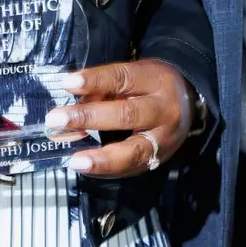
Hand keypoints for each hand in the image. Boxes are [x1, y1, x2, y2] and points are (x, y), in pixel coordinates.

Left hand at [44, 60, 192, 178]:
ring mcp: (164, 139)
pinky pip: (131, 168)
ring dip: (101, 158)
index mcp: (155, 80)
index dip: (95, 81)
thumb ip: (102, 89)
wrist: (189, 104)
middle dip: (89, 118)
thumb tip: (70, 109)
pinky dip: (106, 170)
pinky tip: (85, 167)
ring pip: (133, 151)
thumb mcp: (132, 77)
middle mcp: (163, 110)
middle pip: (127, 115)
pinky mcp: (158, 161)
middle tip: (56, 120)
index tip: (68, 83)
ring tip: (74, 161)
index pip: (123, 78)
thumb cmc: (150, 87)